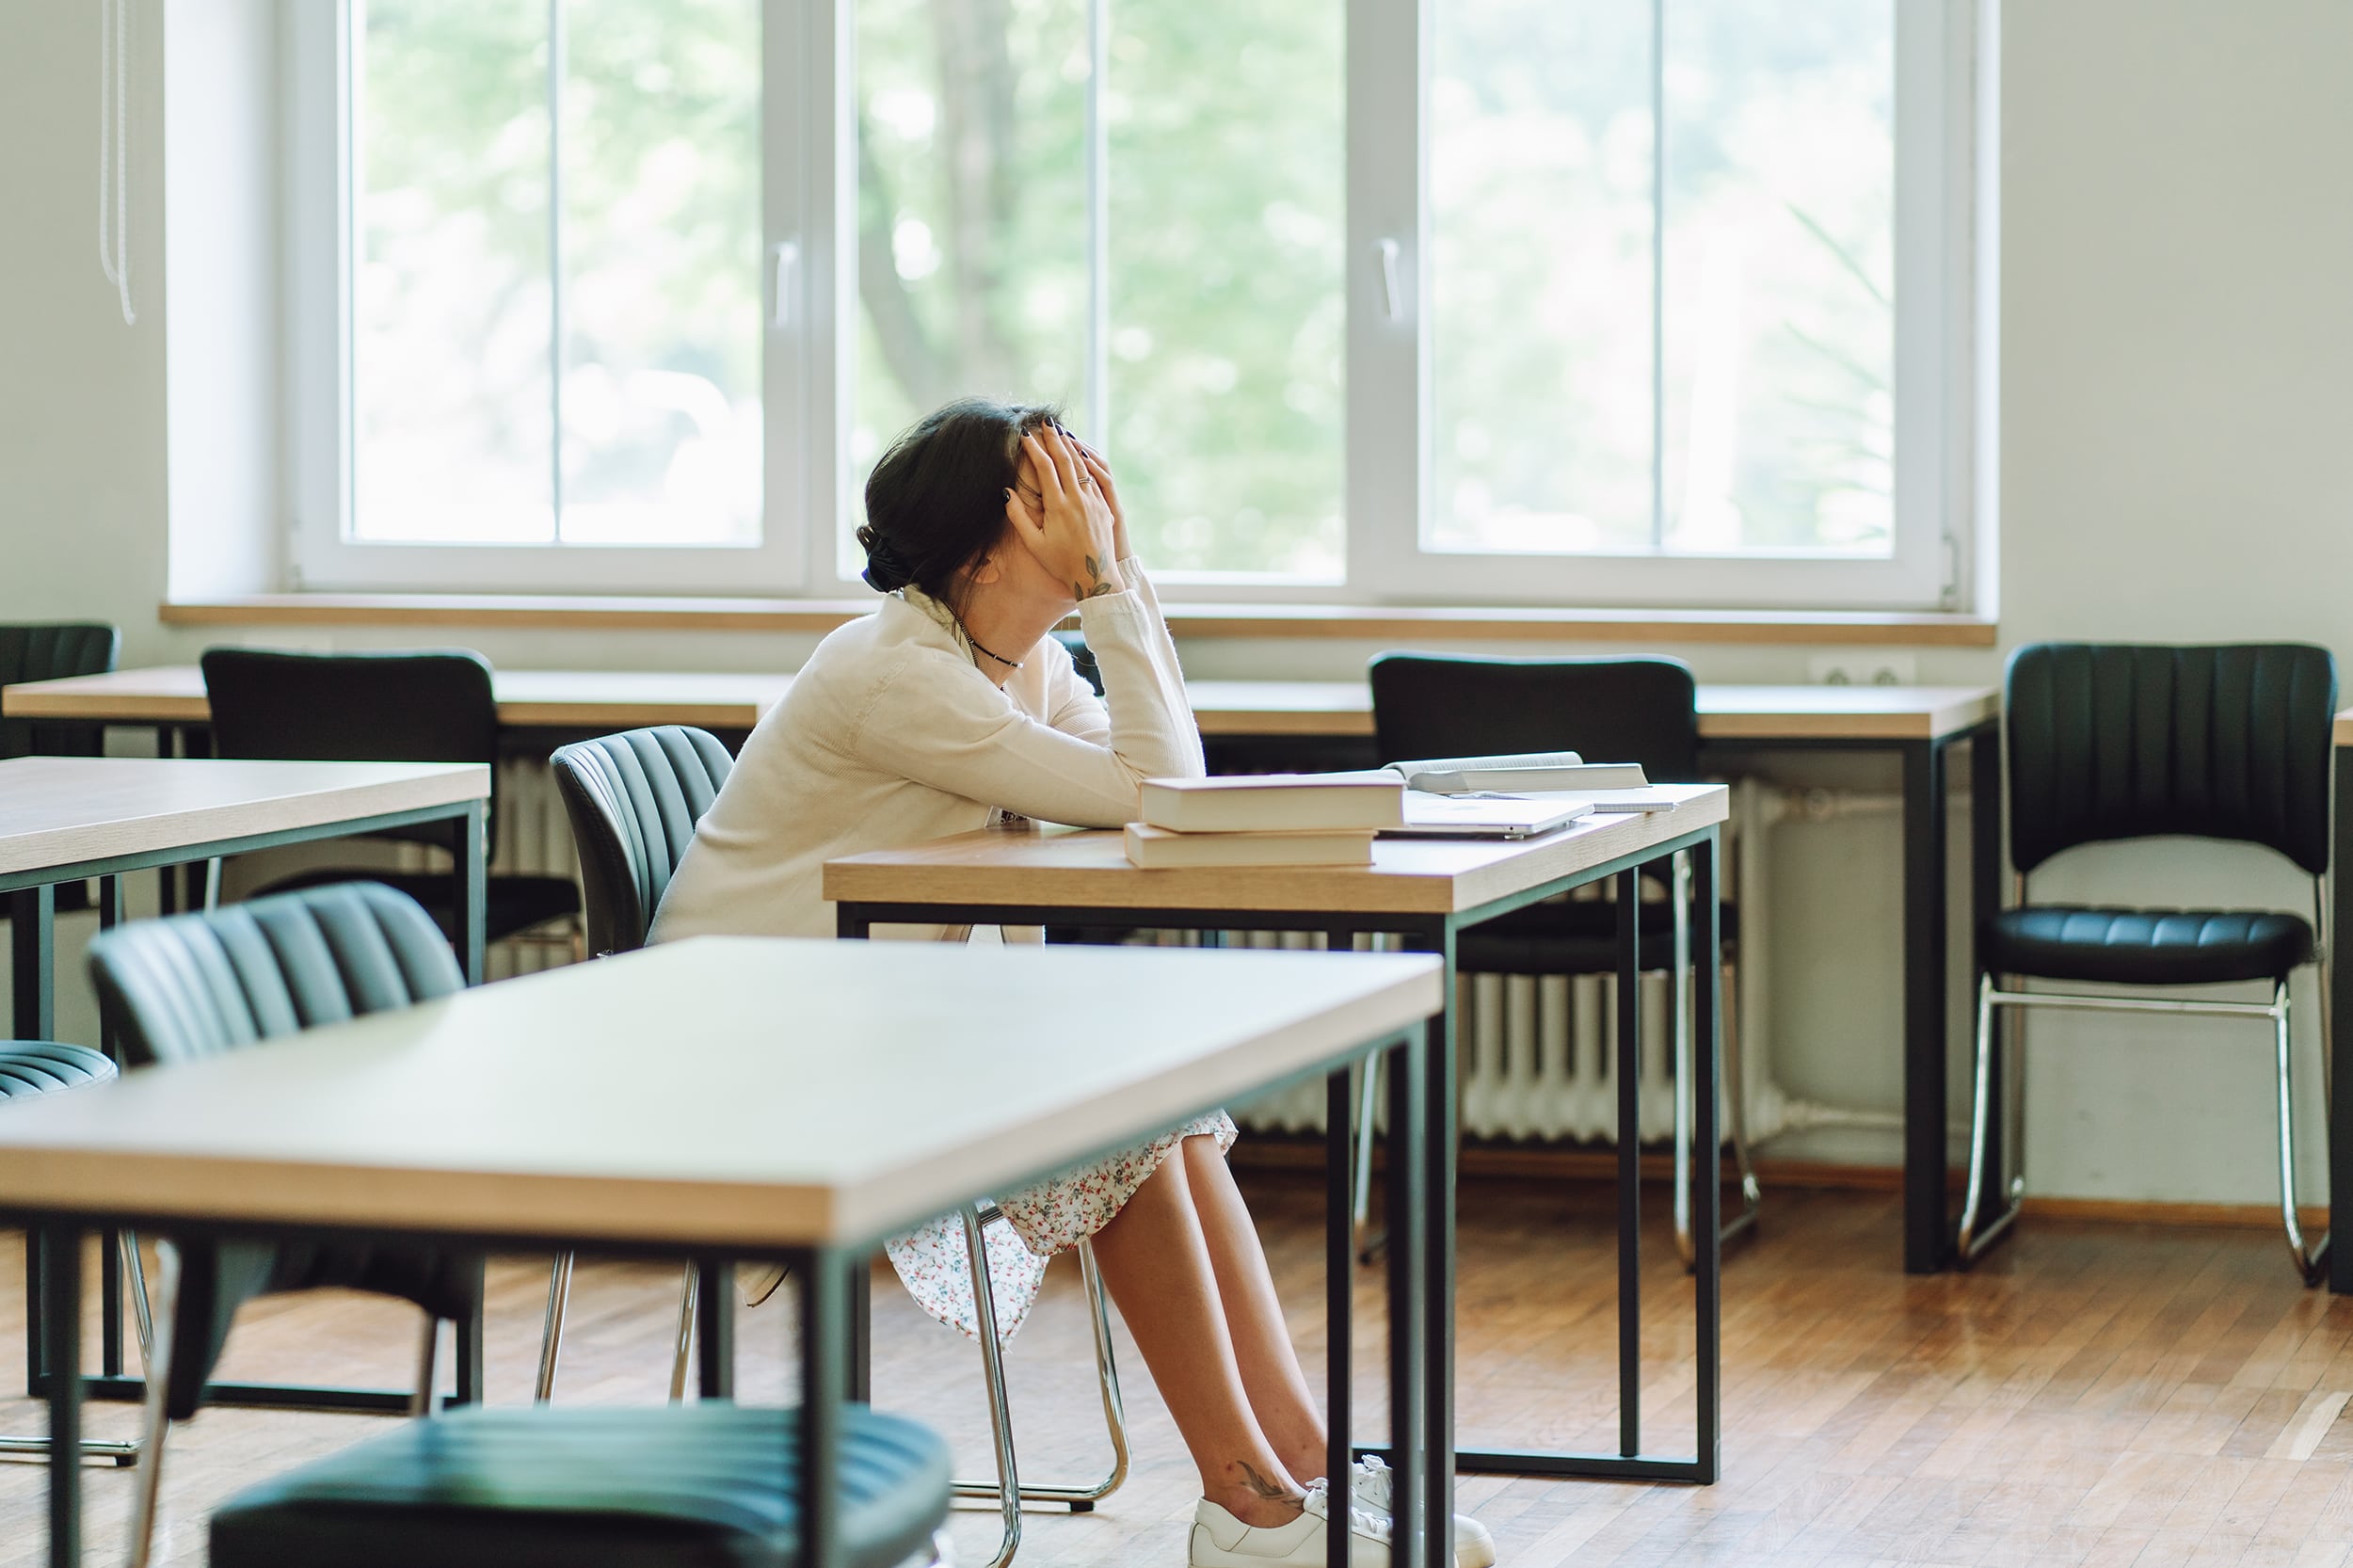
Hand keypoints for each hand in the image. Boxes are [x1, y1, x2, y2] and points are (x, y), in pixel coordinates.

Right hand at [1004, 423, 1123, 601]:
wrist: (1096, 577)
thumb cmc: (1060, 563)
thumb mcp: (1034, 544)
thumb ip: (1018, 517)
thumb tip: (1006, 492)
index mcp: (1058, 506)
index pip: (1044, 467)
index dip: (1034, 448)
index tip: (1025, 435)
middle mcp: (1078, 499)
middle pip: (1065, 459)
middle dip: (1054, 438)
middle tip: (1046, 422)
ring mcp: (1093, 501)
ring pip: (1082, 465)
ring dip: (1071, 446)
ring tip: (1062, 432)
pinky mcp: (1104, 506)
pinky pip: (1094, 476)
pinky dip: (1085, 461)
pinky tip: (1080, 454)